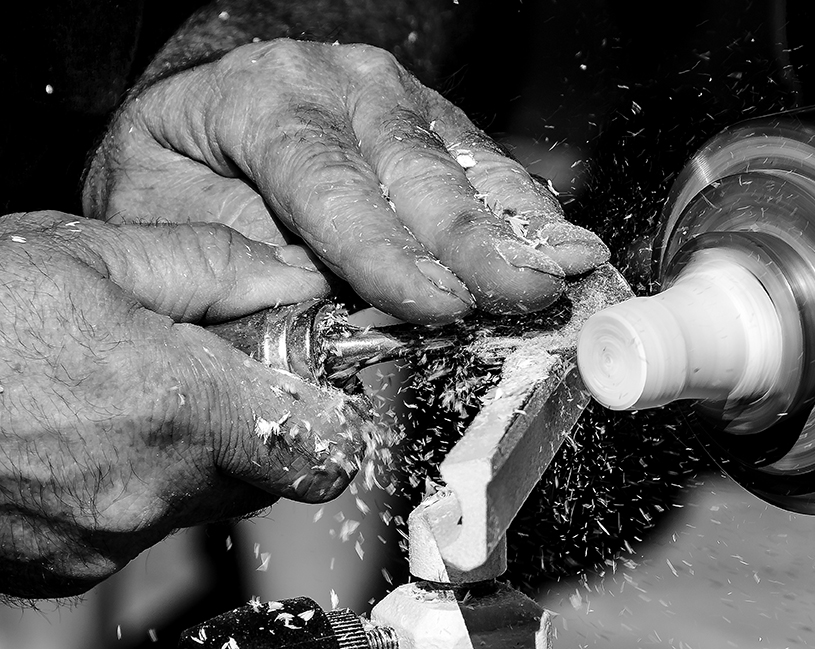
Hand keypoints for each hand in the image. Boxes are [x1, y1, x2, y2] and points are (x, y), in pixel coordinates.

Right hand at [0, 212, 374, 598]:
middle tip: (205, 369)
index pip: (321, 448)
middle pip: (263, 475)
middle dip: (253, 423)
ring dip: (188, 453)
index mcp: (176, 410)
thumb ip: (213, 267)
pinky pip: (136, 526)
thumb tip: (289, 283)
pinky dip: (131, 483)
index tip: (308, 383)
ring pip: (200, 500)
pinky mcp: (60, 569)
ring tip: (123, 393)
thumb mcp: (88, 255)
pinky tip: (80, 432)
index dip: (326, 412)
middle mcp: (147, 492)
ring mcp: (101, 541)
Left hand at [84, 40, 608, 324]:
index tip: (439, 304)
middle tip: (530, 291)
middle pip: (416, 171)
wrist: (198, 126)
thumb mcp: (165, 221)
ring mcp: (396, 98)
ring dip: (524, 224)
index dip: (386, 251)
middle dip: (478, 241)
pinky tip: (566, 244)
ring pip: (466, 164)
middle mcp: (339, 86)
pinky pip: (488, 166)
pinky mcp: (435, 123)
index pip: (329, 183)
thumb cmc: (178, 180)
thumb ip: (229, 268)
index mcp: (260, 101)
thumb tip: (316, 322)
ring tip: (575, 264)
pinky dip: (528, 212)